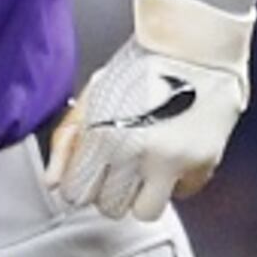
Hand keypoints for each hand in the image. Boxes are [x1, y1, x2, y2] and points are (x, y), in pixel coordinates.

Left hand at [47, 0, 252, 220]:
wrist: (196, 44)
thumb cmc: (142, 64)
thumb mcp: (93, 96)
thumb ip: (66, 141)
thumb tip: (53, 182)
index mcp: (102, 135)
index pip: (77, 193)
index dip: (80, 185)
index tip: (88, 174)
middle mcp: (136, 153)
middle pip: (109, 207)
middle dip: (110, 191)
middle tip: (118, 166)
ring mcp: (172, 161)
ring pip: (145, 212)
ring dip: (142, 195)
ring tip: (145, 167)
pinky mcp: (202, 163)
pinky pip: (181, 194)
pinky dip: (176, 181)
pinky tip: (172, 153)